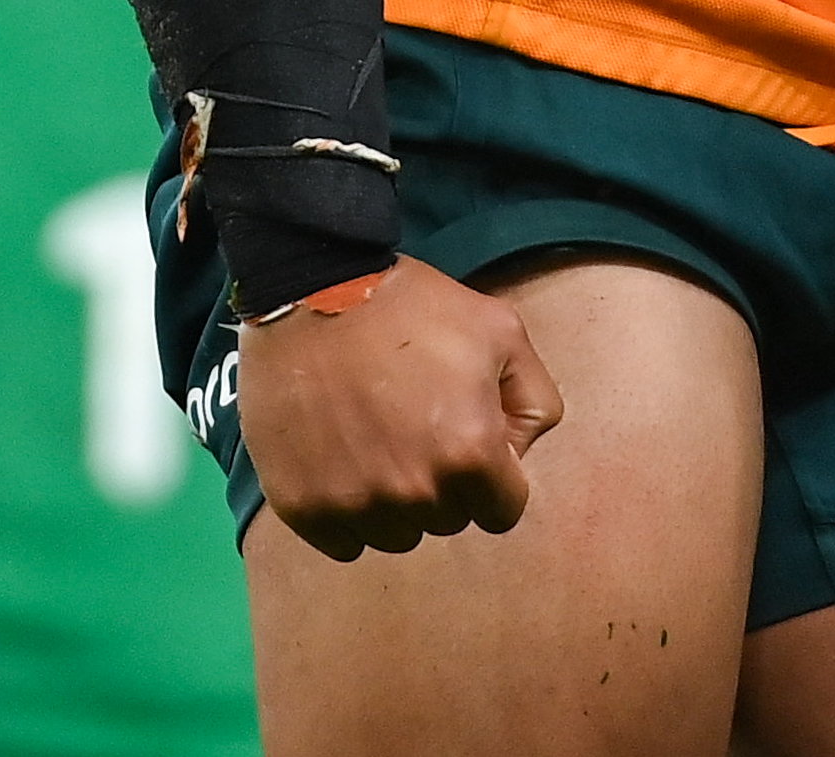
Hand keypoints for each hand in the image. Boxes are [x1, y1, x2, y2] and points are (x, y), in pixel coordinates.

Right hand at [236, 256, 561, 558]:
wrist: (314, 291)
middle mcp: (413, 492)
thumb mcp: (503, 334)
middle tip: (421, 430)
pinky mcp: (301, 507)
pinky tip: (347, 464)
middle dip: (447, 485)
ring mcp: (353, 503)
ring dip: (398, 504)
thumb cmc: (414, 308)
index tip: (472, 444)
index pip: (503, 511)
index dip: (495, 477)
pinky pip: (343, 543)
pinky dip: (349, 515)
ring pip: (397, 536)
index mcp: (471, 453)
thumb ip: (534, 401)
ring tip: (382, 444)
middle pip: (450, 522)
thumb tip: (518, 454)